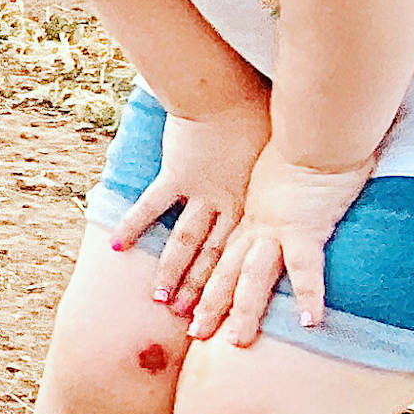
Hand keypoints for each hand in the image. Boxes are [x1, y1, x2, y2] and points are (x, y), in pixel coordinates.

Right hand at [108, 97, 271, 313]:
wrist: (232, 92)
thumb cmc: (261, 109)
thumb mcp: (276, 143)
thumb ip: (278, 164)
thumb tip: (296, 169)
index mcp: (253, 202)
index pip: (243, 250)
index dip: (234, 281)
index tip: (228, 308)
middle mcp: (229, 204)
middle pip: (215, 256)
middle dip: (203, 292)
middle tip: (193, 322)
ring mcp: (201, 192)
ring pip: (185, 241)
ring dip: (172, 273)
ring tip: (160, 301)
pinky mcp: (177, 176)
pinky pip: (152, 206)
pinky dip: (134, 226)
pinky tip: (117, 247)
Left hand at [185, 149, 374, 347]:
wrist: (309, 122)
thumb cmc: (294, 134)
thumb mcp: (264, 155)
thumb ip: (263, 172)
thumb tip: (263, 177)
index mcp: (244, 207)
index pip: (219, 248)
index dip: (201, 274)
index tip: (186, 297)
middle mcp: (253, 222)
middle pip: (225, 269)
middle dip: (209, 302)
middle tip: (194, 333)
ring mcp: (273, 226)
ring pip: (250, 275)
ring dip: (241, 308)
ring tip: (235, 342)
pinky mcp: (301, 226)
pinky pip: (304, 267)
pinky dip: (308, 294)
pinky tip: (311, 323)